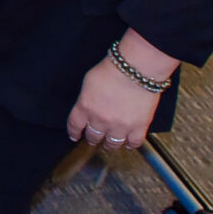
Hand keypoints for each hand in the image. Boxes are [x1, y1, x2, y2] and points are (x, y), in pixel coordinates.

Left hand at [66, 32, 172, 149]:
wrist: (136, 69)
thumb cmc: (113, 69)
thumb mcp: (88, 81)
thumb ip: (86, 98)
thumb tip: (87, 105)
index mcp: (85, 107)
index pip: (75, 125)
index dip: (74, 132)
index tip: (75, 136)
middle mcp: (100, 120)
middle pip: (93, 136)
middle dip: (92, 138)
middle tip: (94, 138)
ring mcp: (120, 125)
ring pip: (112, 143)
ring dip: (110, 144)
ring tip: (110, 143)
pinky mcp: (138, 127)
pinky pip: (133, 143)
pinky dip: (130, 144)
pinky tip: (128, 143)